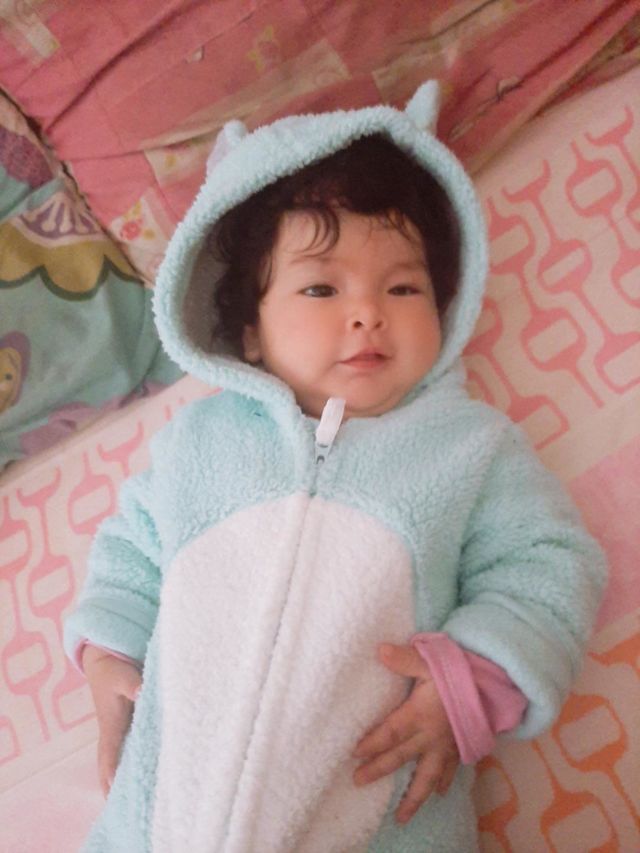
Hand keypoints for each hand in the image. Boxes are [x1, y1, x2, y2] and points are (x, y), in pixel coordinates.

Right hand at [82, 645, 141, 796]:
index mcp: (110, 725)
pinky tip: (154, 762)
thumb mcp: (121, 675)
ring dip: (128, 772)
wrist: (106, 658)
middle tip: (126, 804)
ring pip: (123, 755)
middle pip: (113, 763)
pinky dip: (138, 755)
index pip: (108, 755)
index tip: (112, 793)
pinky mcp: (131, 721)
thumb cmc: (112, 669)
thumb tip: (142, 694)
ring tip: (140, 793)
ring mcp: (122, 728)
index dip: (110, 773)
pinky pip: (133, 744)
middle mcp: (115, 731)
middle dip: (116, 784)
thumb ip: (133, 685)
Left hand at [353, 643, 458, 823]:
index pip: (390, 733)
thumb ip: (404, 659)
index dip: (371, 744)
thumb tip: (379, 651)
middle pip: (401, 757)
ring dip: (414, 797)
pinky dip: (444, 783)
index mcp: (420, 714)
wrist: (495, 684)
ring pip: (428, 777)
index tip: (354, 754)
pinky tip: (440, 794)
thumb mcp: (430, 660)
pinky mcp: (461, 747)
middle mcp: (431, 736)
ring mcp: (447, 746)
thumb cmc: (459, 671)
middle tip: (358, 781)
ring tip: (401, 817)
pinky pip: (451, 771)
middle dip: (379, 769)